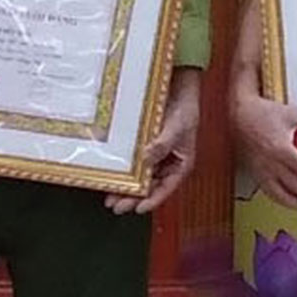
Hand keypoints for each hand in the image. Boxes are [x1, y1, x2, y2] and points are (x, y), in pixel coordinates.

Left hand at [113, 74, 199, 213]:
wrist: (179, 88)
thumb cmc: (186, 109)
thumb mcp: (176, 128)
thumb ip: (162, 145)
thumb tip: (146, 159)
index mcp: (181, 164)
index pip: (167, 188)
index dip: (153, 200)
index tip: (138, 208)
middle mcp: (167, 164)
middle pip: (150, 187)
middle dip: (134, 198)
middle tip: (117, 206)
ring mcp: (155, 157)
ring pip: (140, 178)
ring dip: (126, 188)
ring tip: (110, 197)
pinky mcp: (144, 147)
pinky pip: (134, 164)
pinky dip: (124, 171)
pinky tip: (113, 176)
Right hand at [232, 90, 296, 210]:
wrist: (235, 114)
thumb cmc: (260, 113)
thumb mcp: (292, 113)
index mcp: (281, 150)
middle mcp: (270, 163)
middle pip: (296, 186)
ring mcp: (261, 170)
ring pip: (280, 195)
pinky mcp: (254, 172)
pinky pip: (268, 192)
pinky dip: (281, 199)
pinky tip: (290, 201)